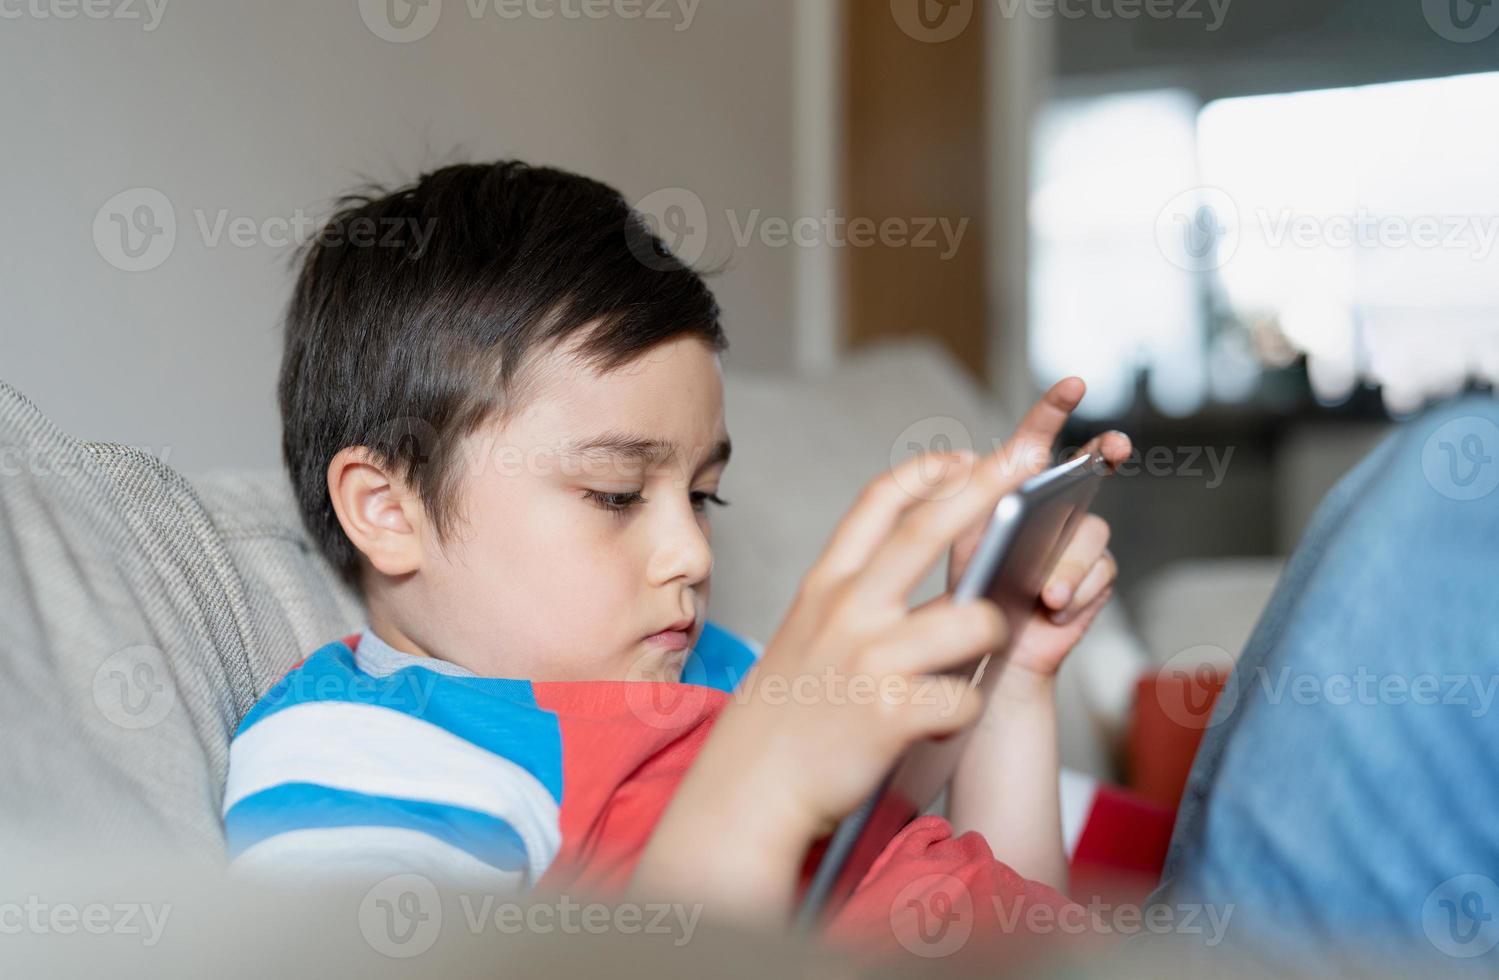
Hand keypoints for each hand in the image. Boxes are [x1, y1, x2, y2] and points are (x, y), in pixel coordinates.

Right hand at [634, 425, 1062, 921]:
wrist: (747, 790)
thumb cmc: (785, 714)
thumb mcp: (806, 631)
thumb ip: (855, 595)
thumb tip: (923, 568)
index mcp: (826, 585)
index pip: (881, 500)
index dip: (930, 470)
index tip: (966, 456)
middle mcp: (848, 610)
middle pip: (929, 527)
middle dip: (988, 482)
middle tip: (1030, 454)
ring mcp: (871, 660)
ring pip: (974, 621)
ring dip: (991, 636)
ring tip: (975, 660)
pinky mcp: (891, 715)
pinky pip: (965, 700)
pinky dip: (964, 712)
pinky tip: (940, 723)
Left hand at [939, 377, 1130, 686]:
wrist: (982, 661)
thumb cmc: (961, 599)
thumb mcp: (955, 545)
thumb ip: (964, 503)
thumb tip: (972, 464)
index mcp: (1012, 493)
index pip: (1033, 441)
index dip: (1053, 409)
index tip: (1072, 383)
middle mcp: (1051, 510)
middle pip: (1086, 470)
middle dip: (1103, 453)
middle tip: (1113, 446)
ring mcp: (1074, 545)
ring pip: (1090, 531)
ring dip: (1070, 561)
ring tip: (1046, 592)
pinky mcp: (1091, 582)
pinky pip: (1100, 573)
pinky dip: (1078, 591)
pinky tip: (1055, 608)